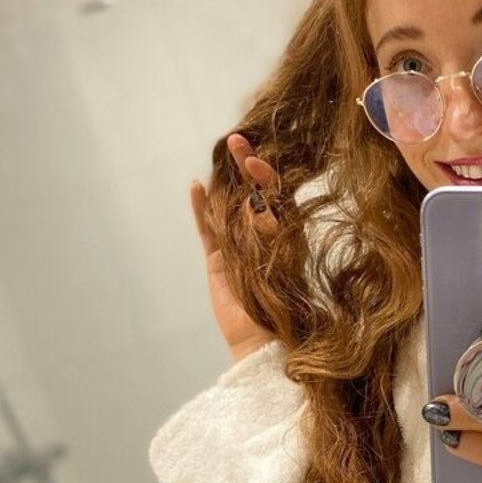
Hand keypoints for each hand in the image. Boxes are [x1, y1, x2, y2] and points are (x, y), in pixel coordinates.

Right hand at [191, 134, 279, 361]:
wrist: (263, 341)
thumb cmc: (286, 308)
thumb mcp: (284, 267)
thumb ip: (274, 239)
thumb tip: (262, 211)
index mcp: (286, 234)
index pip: (278, 196)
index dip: (268, 176)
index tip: (259, 163)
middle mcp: (262, 235)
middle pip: (253, 192)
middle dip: (247, 164)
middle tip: (237, 141)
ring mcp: (238, 244)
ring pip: (229, 205)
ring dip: (225, 178)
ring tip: (223, 151)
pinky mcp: (218, 259)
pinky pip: (207, 229)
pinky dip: (201, 209)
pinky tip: (195, 187)